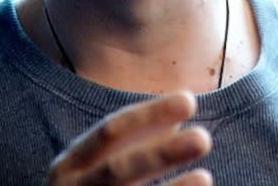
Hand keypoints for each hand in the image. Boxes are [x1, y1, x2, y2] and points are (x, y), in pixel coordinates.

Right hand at [47, 91, 212, 185]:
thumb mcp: (100, 163)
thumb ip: (137, 139)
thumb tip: (180, 109)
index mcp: (72, 164)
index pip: (111, 131)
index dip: (149, 115)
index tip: (190, 100)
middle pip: (119, 171)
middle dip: (161, 154)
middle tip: (203, 138)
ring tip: (206, 177)